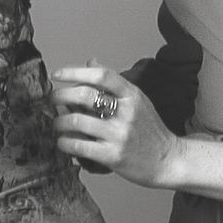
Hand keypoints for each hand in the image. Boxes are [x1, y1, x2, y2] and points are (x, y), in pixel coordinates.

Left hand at [50, 63, 180, 187]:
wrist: (169, 160)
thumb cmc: (150, 130)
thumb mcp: (137, 101)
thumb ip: (113, 83)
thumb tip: (90, 61)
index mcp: (132, 95)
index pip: (102, 75)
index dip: (75, 72)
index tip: (57, 75)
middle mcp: (127, 112)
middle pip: (85, 95)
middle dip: (60, 96)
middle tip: (52, 100)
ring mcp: (120, 134)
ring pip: (76, 121)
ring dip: (59, 122)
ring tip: (57, 124)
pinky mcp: (113, 156)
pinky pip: (78, 145)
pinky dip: (64, 143)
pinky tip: (63, 142)